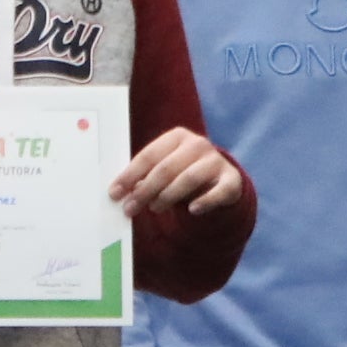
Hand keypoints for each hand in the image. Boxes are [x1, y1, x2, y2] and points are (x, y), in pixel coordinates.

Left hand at [113, 128, 246, 215]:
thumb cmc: (182, 173)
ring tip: (154, 208)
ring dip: (167, 196)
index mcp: (177, 136)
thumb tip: (119, 193)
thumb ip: (144, 177)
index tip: (115, 193)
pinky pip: (218, 192)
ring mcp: (216, 162)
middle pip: (166, 168)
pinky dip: (205, 201)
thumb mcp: (164, 170)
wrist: (221, 180)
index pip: (149, 155)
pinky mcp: (231, 181)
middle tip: (130, 208)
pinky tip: (192, 210)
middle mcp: (198, 144)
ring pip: (188, 179)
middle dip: (145, 190)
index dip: (130, 175)